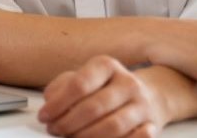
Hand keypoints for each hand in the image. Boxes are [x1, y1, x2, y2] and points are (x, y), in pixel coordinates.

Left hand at [39, 56, 168, 137]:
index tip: (44, 116)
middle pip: (93, 108)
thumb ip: (61, 87)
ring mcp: (142, 105)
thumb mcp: (82, 78)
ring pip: (113, 126)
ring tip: (70, 137)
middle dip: (68, 123)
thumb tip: (49, 101)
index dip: (57, 104)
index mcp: (106, 66)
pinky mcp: (152, 125)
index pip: (79, 85)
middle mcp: (128, 83)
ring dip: (86, 136)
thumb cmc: (105, 88)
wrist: (148, 95)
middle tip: (54, 129)